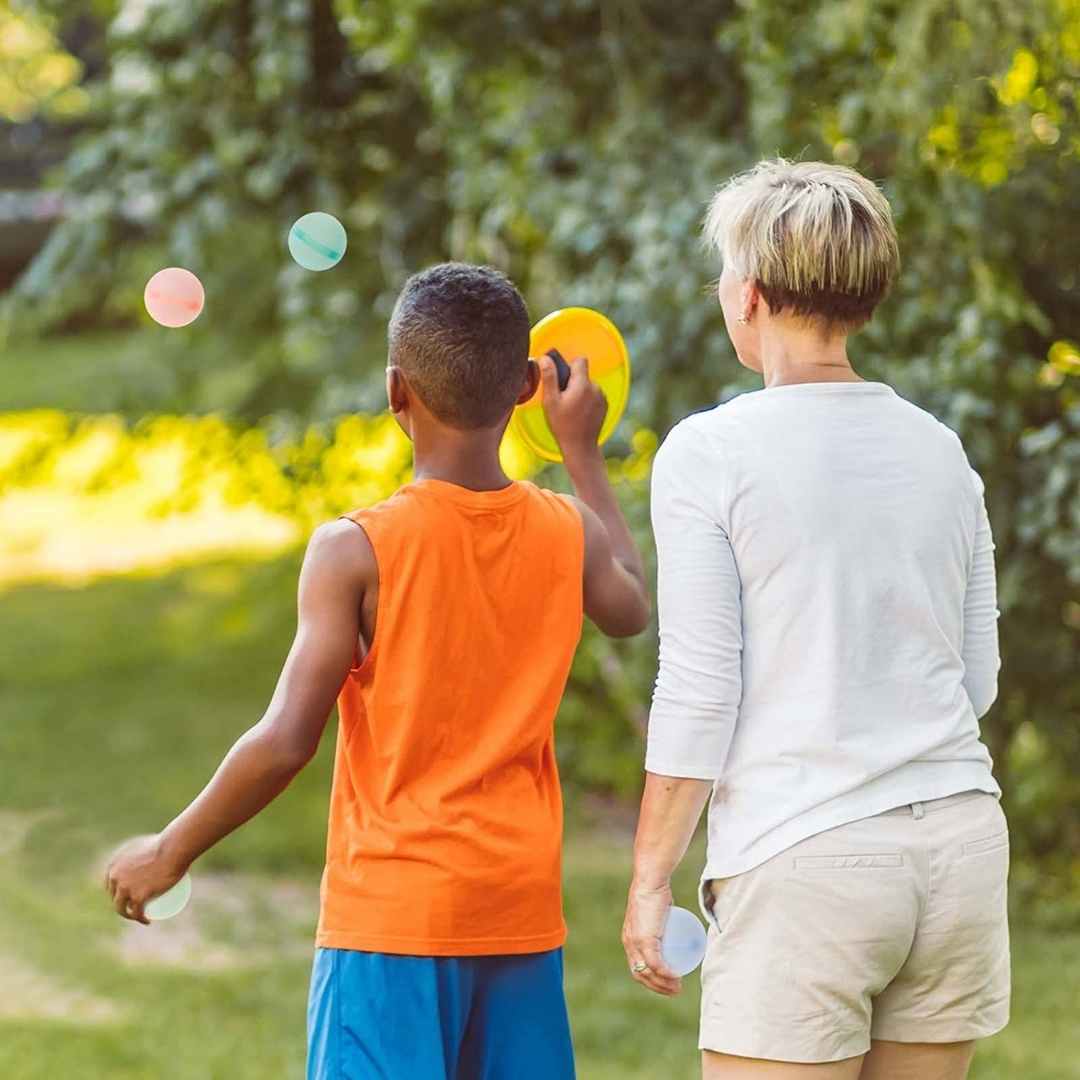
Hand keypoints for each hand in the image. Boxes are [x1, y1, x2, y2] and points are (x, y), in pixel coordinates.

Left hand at [104, 833, 187, 925]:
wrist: (173, 847)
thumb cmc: (165, 842)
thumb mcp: (146, 842)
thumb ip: (144, 845)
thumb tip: (151, 848)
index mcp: (114, 864)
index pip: (111, 884)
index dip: (118, 892)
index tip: (132, 894)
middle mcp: (115, 877)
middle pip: (116, 897)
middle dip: (123, 904)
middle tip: (142, 902)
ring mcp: (125, 888)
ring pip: (123, 908)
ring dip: (130, 915)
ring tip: (143, 913)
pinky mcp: (138, 896)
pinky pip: (137, 913)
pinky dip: (141, 918)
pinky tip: (146, 920)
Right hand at [537, 352, 607, 459]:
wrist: (580, 447)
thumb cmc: (563, 425)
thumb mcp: (550, 401)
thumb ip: (549, 377)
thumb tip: (545, 358)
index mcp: (583, 384)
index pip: (580, 360)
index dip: (569, 366)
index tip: (561, 379)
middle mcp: (596, 388)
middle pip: (583, 374)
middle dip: (572, 382)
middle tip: (562, 399)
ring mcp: (602, 397)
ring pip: (588, 385)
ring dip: (579, 392)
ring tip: (570, 409)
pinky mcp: (604, 406)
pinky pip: (593, 395)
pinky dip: (586, 400)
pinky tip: (579, 414)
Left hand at [621, 878, 681, 995]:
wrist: (651, 882)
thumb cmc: (655, 894)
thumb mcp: (654, 913)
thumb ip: (659, 921)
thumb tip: (673, 927)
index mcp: (629, 940)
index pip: (636, 968)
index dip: (650, 981)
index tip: (666, 984)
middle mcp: (629, 944)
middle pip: (641, 975)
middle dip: (658, 988)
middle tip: (676, 989)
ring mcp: (636, 942)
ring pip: (648, 972)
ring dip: (663, 985)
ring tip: (678, 986)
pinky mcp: (645, 939)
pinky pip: (656, 963)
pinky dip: (666, 974)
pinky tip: (676, 977)